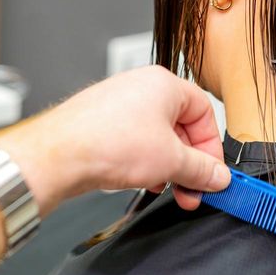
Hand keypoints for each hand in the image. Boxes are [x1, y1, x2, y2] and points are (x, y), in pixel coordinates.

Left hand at [0, 66, 229, 214]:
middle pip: (180, 127)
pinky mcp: (101, 124)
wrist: (58, 155)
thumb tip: (217, 177)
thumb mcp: (171, 161)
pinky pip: (134, 143)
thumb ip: (201, 170)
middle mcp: (140, 89)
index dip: (211, 147)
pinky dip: (144, 164)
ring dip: (167, 167)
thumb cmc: (107, 142)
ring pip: (157, 138)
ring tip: (169, 190)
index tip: (212, 173)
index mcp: (164, 84)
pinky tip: (144, 182)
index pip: (204, 113)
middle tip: (194, 189)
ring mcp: (118, 105)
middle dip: (189, 164)